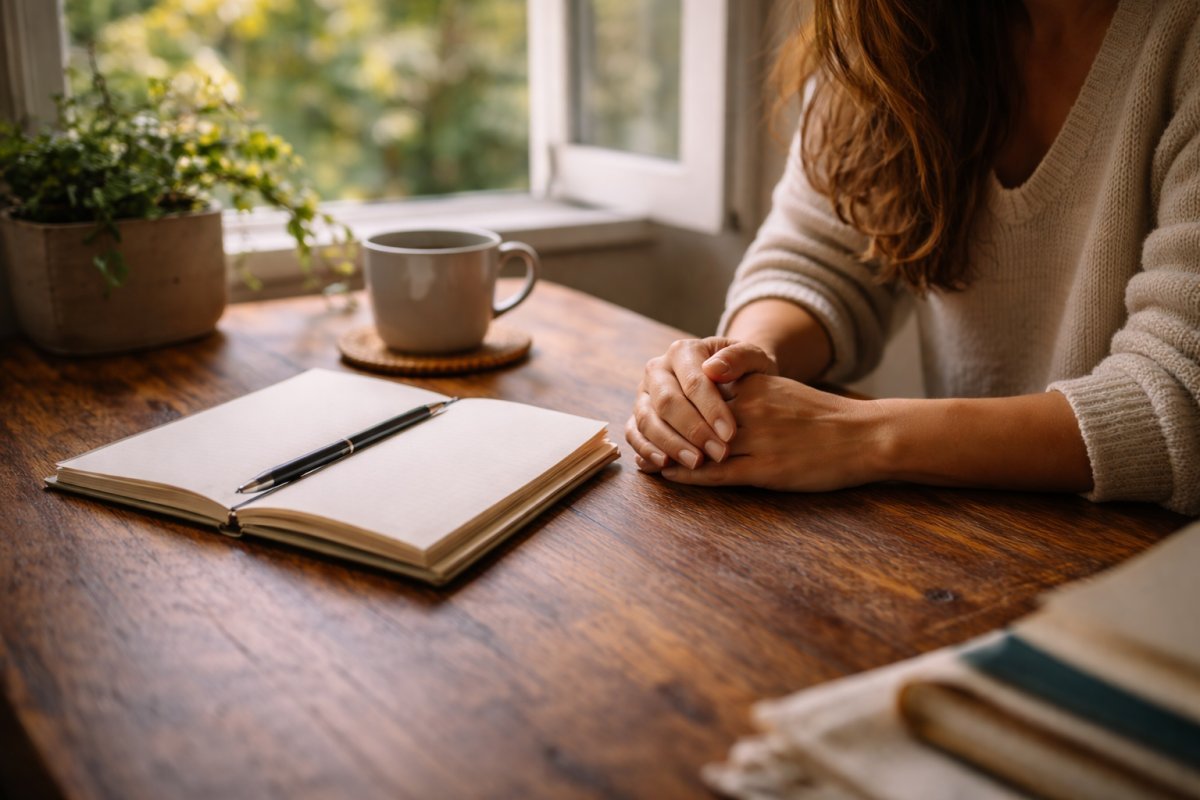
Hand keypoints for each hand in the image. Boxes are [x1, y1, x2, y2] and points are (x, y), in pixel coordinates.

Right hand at [625, 337, 778, 472]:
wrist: (733, 381)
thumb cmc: (745, 372)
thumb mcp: (753, 359)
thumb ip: (740, 357)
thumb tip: (714, 368)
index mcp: (683, 352)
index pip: (694, 381)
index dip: (711, 409)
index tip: (730, 434)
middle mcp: (657, 370)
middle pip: (667, 402)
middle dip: (693, 431)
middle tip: (718, 454)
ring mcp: (644, 394)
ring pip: (647, 420)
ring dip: (671, 444)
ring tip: (696, 463)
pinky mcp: (637, 416)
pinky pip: (633, 434)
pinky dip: (646, 450)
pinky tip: (665, 465)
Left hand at [658, 374, 883, 491]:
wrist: (866, 436)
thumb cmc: (826, 416)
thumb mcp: (782, 389)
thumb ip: (747, 387)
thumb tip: (711, 388)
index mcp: (755, 386)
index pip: (700, 391)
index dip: (671, 403)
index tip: (648, 407)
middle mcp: (751, 409)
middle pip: (691, 418)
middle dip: (661, 428)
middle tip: (636, 437)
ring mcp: (757, 441)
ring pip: (699, 447)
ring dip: (668, 454)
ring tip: (644, 461)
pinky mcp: (766, 470)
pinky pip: (717, 474)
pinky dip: (689, 476)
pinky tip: (670, 476)